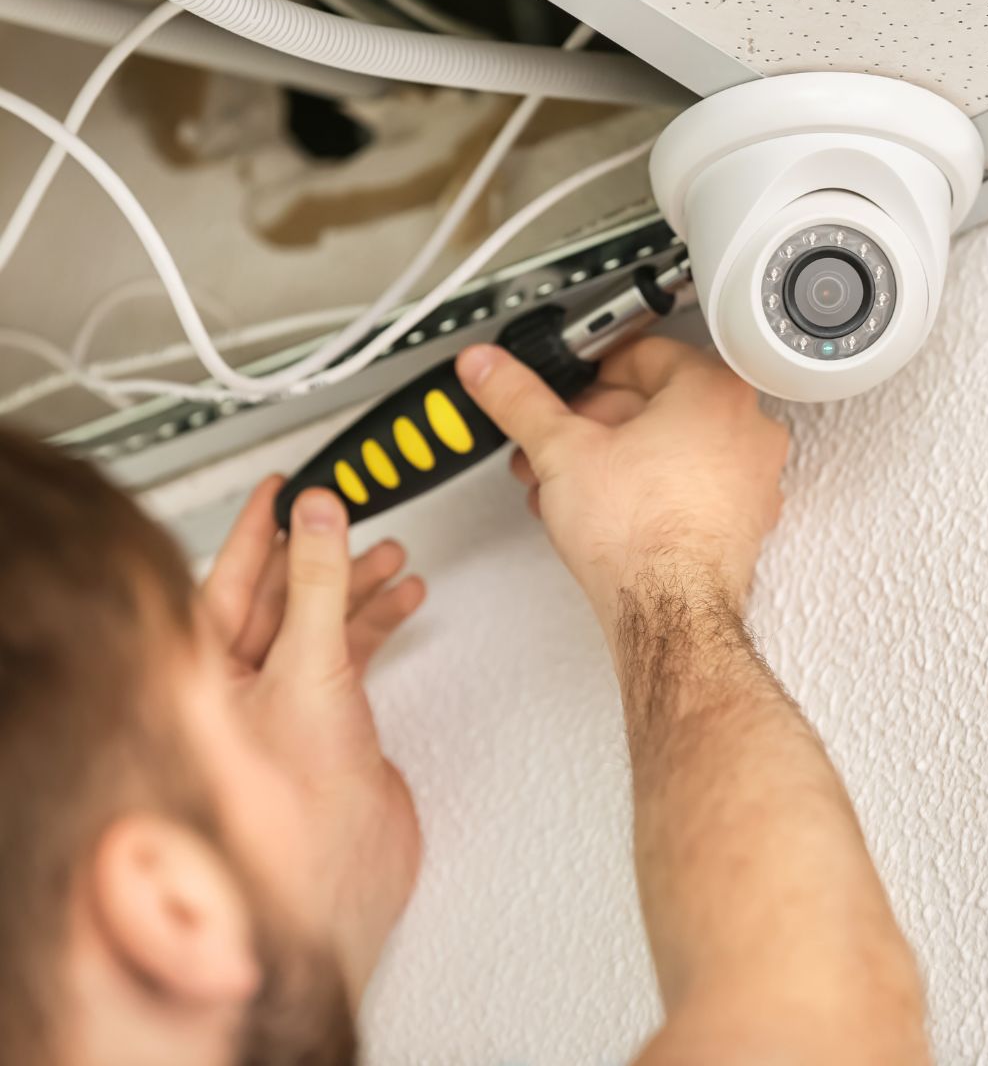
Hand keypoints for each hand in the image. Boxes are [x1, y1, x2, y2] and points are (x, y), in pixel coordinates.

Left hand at [201, 477, 424, 992]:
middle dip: (320, 552)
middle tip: (345, 514)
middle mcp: (243, 680)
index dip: (258, 526)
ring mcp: (289, 699)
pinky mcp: (333, 717)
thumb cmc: (297, 801)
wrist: (345, 876)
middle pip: (283, 593)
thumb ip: (319, 582)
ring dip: (357, 584)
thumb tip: (318, 514)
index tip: (280, 487)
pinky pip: (352, 650)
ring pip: (322, 620)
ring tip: (389, 554)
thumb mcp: (308, 666)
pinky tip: (402, 601)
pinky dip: (379, 622)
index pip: (229, 575)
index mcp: (209, 666)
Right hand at [456, 337, 787, 625]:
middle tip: (558, 444)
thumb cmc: (641, 538)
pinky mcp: (743, 524)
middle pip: (656, 405)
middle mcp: (747, 430)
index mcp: (714, 392)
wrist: (667, 615)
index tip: (567, 390)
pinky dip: (646, 493)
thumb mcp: (560, 450)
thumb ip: (519, 400)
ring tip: (569, 484)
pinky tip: (605, 513)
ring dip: (613, 462)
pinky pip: (688, 490)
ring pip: (671, 451)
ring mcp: (751, 481)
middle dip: (593, 427)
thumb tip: (489, 370)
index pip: (644, 354)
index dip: (589, 374)